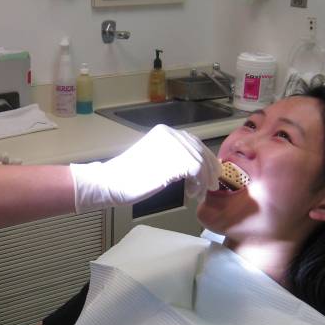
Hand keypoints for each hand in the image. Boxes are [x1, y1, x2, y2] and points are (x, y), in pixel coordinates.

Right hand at [70, 124, 220, 211]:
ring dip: (204, 180)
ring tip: (198, 192)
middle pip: (201, 151)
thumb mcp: (156, 158)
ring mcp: (171, 146)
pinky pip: (196, 171)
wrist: (112, 182)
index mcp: (165, 132)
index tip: (212, 173)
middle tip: (211, 186)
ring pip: (201, 161)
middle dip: (210, 170)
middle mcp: (170, 134)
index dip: (207, 158)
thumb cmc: (129, 175)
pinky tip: (191, 192)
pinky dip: (198, 183)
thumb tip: (197, 164)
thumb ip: (174, 156)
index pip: (194, 142)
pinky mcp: (172, 161)